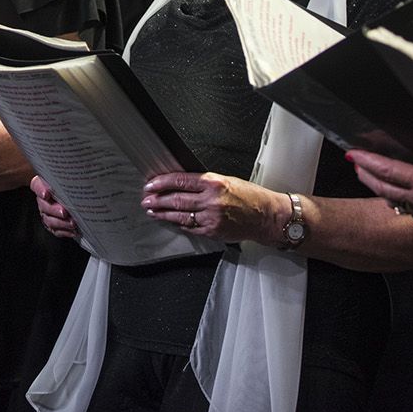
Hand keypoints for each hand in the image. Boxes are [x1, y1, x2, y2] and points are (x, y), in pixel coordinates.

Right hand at [31, 175, 79, 240]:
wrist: (72, 194)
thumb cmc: (69, 184)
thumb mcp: (68, 178)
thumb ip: (67, 177)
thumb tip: (77, 173)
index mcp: (42, 184)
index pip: (37, 185)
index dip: (40, 190)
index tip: (46, 193)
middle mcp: (42, 200)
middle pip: (44, 206)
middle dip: (54, 210)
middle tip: (64, 212)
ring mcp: (46, 213)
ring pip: (49, 220)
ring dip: (61, 223)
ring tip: (72, 223)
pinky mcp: (52, 225)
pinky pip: (56, 230)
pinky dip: (65, 231)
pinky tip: (73, 231)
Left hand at [141, 171, 283, 244]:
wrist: (266, 216)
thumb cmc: (250, 196)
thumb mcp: (226, 180)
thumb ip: (204, 182)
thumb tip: (181, 183)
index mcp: (214, 183)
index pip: (181, 181)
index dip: (162, 182)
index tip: (151, 184)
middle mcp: (211, 200)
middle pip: (177, 199)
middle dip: (158, 199)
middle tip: (146, 198)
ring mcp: (211, 217)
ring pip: (180, 215)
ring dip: (163, 212)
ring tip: (152, 210)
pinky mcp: (212, 231)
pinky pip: (190, 227)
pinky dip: (178, 223)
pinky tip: (170, 220)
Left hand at [348, 124, 412, 241]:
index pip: (389, 171)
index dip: (368, 161)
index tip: (353, 153)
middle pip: (385, 188)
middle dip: (366, 175)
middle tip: (354, 164)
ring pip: (395, 199)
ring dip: (379, 187)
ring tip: (369, 177)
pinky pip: (410, 207)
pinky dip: (398, 199)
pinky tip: (402, 197)